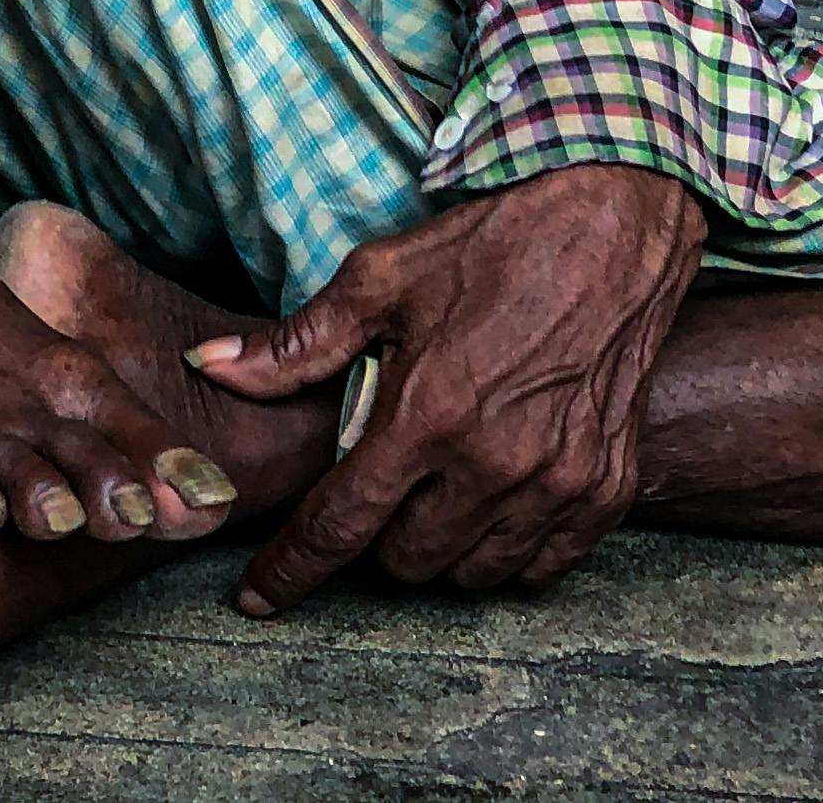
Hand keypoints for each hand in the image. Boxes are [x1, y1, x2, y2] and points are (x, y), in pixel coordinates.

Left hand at [191, 163, 707, 600]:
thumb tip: (208, 365)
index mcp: (428, 414)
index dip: (291, 569)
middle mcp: (495, 463)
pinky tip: (492, 504)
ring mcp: (558, 482)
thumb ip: (296, 344)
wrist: (613, 226)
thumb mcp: (380, 279)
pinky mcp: (607, 488)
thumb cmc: (492, 245)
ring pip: (473, 573)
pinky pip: (542, 566)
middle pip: (406, 562)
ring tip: (434, 491)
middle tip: (377, 486)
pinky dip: (508, 550)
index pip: (341, 525)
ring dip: (439, 549)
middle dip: (374, 538)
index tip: (258, 597)